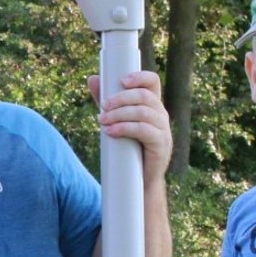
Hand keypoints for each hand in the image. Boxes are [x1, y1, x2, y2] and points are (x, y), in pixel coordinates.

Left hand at [88, 70, 172, 184]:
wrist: (138, 180)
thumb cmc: (128, 147)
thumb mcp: (117, 120)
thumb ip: (107, 101)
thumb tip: (92, 78)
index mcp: (152, 105)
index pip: (152, 82)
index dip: (139, 77)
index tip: (121, 81)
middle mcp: (160, 114)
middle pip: (144, 96)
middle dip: (121, 98)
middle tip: (102, 106)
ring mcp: (163, 129)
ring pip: (142, 112)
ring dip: (119, 114)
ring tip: (102, 120)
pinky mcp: (160, 144)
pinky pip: (144, 130)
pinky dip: (124, 128)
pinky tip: (110, 131)